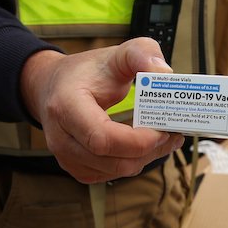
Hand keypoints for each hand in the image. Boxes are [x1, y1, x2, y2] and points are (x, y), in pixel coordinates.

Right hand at [19, 38, 183, 182]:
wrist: (54, 87)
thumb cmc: (84, 72)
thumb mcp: (114, 54)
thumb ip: (141, 53)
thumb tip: (164, 72)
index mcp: (66, 106)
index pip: (102, 138)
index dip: (138, 141)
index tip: (163, 129)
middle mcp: (61, 137)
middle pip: (114, 160)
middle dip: (150, 150)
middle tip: (173, 133)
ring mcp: (67, 157)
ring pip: (116, 171)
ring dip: (146, 158)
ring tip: (166, 138)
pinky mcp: (77, 168)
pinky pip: (112, 174)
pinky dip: (134, 162)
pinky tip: (147, 147)